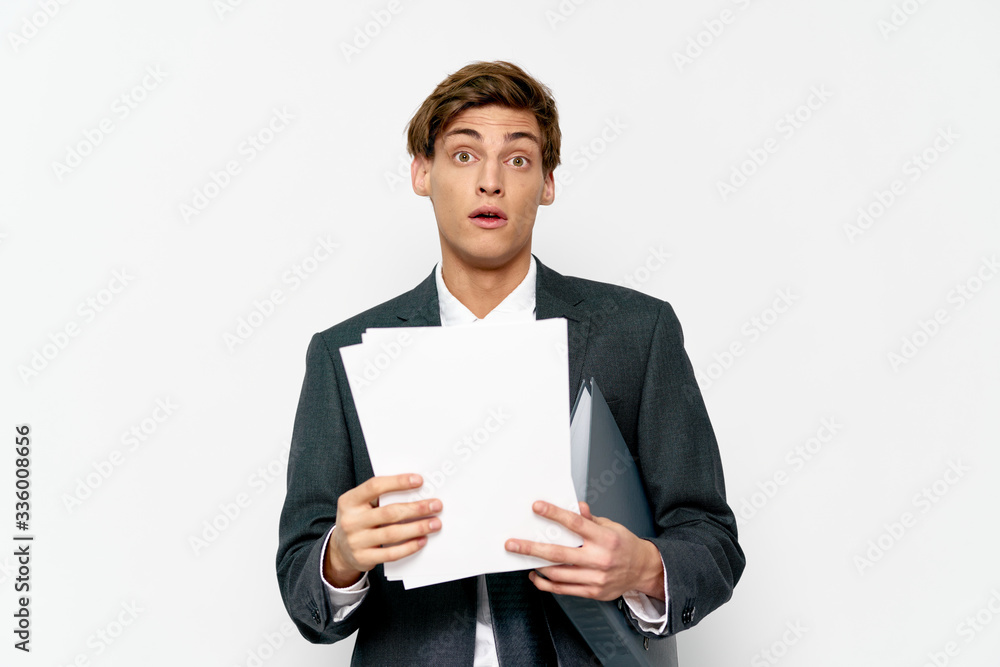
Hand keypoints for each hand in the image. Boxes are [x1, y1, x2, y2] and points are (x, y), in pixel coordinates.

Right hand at [324, 473, 441, 587]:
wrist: (340, 550)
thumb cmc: (359, 520)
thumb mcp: (361, 505)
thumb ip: (381, 497)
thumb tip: (416, 491)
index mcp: (349, 501)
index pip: (374, 486)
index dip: (398, 482)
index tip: (419, 480)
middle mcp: (350, 520)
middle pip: (389, 512)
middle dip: (416, 508)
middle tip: (436, 505)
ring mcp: (355, 541)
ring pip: (392, 533)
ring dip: (417, 528)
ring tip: (435, 523)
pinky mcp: (363, 558)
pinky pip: (391, 553)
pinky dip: (409, 547)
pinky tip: (422, 540)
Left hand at [505, 501, 663, 601]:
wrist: (643, 569)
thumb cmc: (625, 546)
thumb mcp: (611, 526)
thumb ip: (590, 519)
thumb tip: (576, 507)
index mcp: (604, 538)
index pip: (575, 523)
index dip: (554, 514)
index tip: (537, 508)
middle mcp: (600, 559)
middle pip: (559, 553)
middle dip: (532, 548)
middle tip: (513, 544)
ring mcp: (596, 578)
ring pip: (558, 573)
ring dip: (537, 566)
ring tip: (523, 559)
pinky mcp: (593, 592)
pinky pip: (563, 589)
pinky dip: (546, 583)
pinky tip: (538, 576)